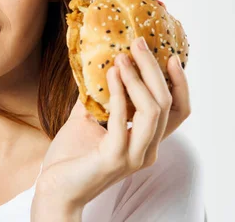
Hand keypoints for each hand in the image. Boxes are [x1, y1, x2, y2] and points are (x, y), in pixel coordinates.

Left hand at [32, 37, 190, 211]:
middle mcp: (147, 151)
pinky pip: (123, 121)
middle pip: (166, 104)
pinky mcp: (114, 158)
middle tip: (139, 43)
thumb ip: (97, 98)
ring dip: (137, 79)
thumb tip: (95, 66)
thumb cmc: (71, 157)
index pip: (177, 112)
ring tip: (121, 57)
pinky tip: (110, 75)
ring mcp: (133, 156)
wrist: (54, 190)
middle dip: (154, 70)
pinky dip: (118, 94)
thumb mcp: (86, 120)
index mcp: (146, 143)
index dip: (179, 84)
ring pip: (152, 110)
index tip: (169, 56)